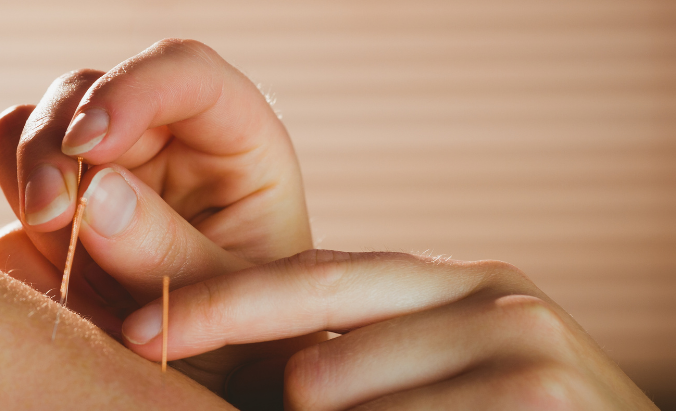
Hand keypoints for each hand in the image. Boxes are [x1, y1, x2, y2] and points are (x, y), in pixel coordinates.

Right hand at [0, 38, 317, 390]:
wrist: (222, 392)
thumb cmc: (262, 342)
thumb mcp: (239, 305)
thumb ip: (171, 253)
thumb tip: (94, 193)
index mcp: (232, 140)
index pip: (184, 71)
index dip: (131, 88)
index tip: (90, 143)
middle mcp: (160, 145)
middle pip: (84, 91)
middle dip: (54, 144)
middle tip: (50, 215)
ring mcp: (99, 180)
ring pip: (28, 132)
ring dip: (28, 184)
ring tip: (62, 258)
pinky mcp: (55, 224)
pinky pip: (8, 214)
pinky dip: (18, 249)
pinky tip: (62, 300)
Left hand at [121, 249, 659, 410]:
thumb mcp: (411, 377)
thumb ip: (332, 350)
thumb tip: (209, 337)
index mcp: (443, 281)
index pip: (307, 278)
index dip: (214, 304)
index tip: (134, 327)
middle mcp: (483, 289)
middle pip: (312, 343)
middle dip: (262, 388)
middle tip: (255, 392)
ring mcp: (520, 337)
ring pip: (337, 397)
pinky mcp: (541, 391)